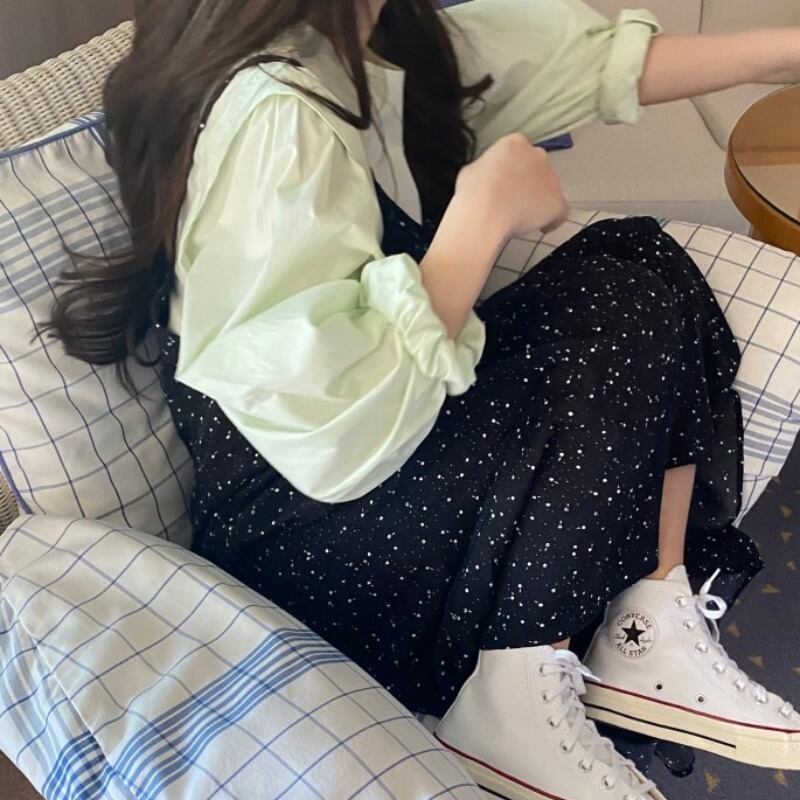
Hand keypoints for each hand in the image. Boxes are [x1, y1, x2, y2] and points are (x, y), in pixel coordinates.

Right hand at [455, 133, 569, 238]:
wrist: (486, 211)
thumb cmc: (473, 190)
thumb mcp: (472, 170)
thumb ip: (486, 170)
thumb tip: (486, 178)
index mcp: (515, 143)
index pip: (519, 153)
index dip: (512, 169)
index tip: (504, 182)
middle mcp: (537, 155)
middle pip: (537, 168)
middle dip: (527, 182)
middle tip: (512, 199)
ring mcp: (550, 178)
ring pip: (548, 188)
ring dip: (538, 199)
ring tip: (522, 217)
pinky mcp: (557, 201)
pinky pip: (560, 211)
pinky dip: (552, 219)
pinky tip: (542, 228)